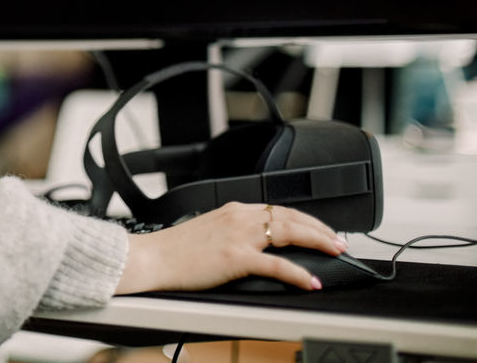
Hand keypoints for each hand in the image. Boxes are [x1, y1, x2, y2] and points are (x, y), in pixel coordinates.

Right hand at [114, 201, 347, 293]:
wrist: (151, 257)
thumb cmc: (174, 250)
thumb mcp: (207, 231)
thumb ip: (232, 232)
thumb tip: (254, 246)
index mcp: (232, 210)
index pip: (279, 209)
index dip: (306, 219)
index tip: (320, 229)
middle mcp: (239, 217)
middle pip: (291, 217)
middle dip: (320, 228)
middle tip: (339, 241)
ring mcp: (239, 236)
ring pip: (290, 232)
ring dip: (318, 242)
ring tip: (335, 252)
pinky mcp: (236, 257)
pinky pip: (277, 265)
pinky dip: (298, 273)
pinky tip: (311, 282)